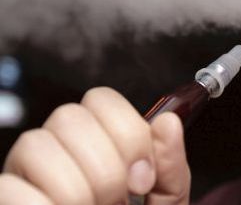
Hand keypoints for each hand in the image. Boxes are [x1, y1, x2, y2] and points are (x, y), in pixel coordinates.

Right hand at [0, 87, 190, 204]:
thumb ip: (170, 170)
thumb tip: (168, 122)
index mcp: (95, 148)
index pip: (100, 100)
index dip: (127, 133)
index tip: (143, 179)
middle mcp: (56, 155)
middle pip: (70, 116)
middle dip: (106, 164)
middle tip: (118, 203)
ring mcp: (23, 180)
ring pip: (37, 144)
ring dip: (76, 189)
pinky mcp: (7, 201)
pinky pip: (12, 189)